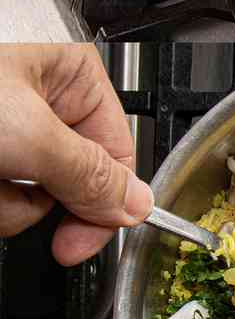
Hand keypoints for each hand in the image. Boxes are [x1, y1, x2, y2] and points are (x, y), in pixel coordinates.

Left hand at [0, 45, 152, 264]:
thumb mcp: (30, 133)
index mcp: (76, 78)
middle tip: (11, 196)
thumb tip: (137, 206)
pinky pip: (6, 204)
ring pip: (34, 201)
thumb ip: (88, 174)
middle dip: (41, 199)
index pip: (119, 153)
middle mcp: (48, 107)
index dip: (104, 201)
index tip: (83, 240)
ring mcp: (13, 137)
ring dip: (4, 204)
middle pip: (77, 183)